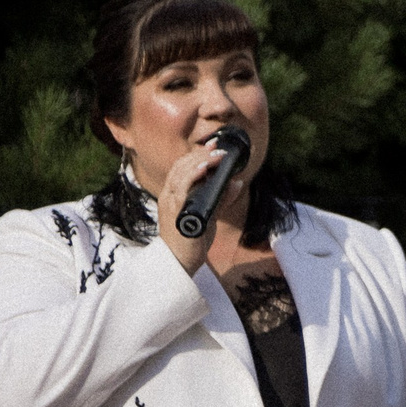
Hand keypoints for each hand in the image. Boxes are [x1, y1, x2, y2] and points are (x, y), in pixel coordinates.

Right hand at [154, 141, 228, 274]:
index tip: (214, 144)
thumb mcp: (210, 214)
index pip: (182, 166)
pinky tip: (203, 169)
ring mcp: (170, 204)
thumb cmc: (192, 239)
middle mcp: (169, 196)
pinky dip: (192, 177)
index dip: (197, 153)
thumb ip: (221, 198)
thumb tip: (236, 183)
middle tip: (218, 148)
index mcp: (174, 194)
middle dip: (200, 154)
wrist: (181, 262)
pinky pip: (181, 190)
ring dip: (198, 161)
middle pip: (181, 166)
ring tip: (215, 155)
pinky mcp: (175, 213)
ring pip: (180, 174)